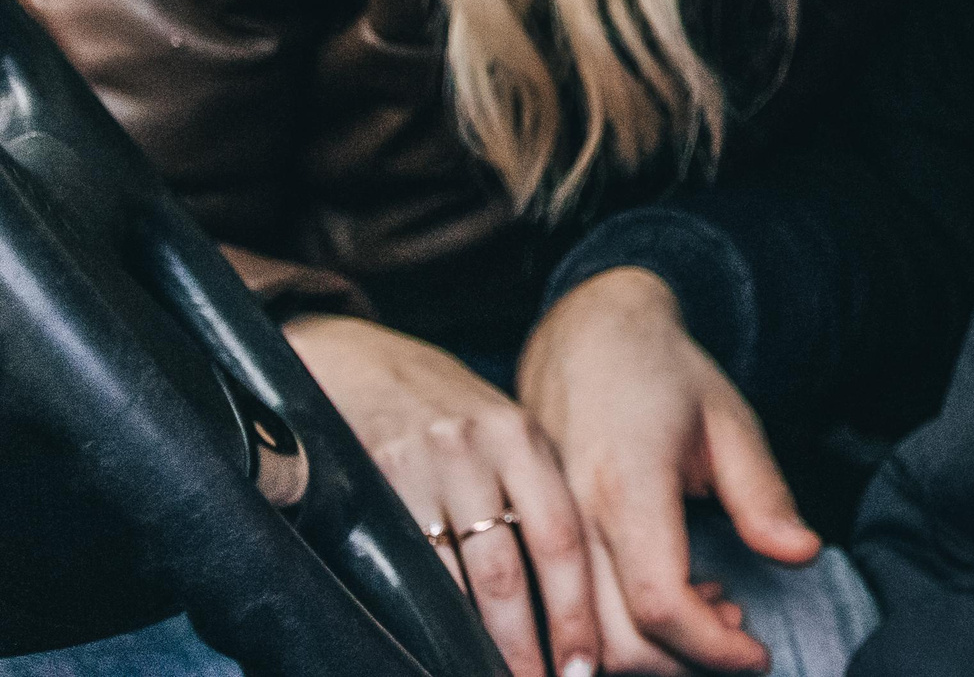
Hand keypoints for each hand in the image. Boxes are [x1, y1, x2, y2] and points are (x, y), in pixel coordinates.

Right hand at [284, 312, 597, 676]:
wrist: (357, 360)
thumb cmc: (445, 409)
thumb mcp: (502, 430)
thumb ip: (532, 490)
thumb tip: (567, 588)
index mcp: (523, 437)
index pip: (560, 537)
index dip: (575, 607)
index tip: (586, 662)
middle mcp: (478, 449)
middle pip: (510, 569)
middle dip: (529, 640)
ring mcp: (423, 466)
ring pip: (457, 577)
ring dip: (479, 639)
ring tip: (494, 676)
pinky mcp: (373, 482)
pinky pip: (404, 567)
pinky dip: (425, 613)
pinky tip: (436, 643)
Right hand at [517, 269, 818, 674]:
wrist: (587, 332)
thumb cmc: (665, 372)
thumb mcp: (730, 421)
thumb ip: (763, 494)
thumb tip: (803, 554)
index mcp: (628, 486)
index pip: (662, 601)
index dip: (712, 646)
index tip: (758, 652)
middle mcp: (574, 516)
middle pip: (614, 639)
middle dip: (683, 664)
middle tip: (740, 642)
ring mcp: (545, 529)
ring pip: (584, 636)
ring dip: (650, 655)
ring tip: (713, 618)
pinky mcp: (535, 534)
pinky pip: (567, 608)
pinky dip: (613, 632)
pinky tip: (669, 602)